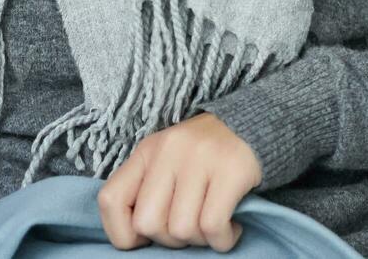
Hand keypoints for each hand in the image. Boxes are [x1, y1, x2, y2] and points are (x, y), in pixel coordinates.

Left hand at [97, 113, 264, 251]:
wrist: (257, 126)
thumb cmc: (206, 157)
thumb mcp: (168, 162)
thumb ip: (148, 190)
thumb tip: (137, 237)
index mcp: (146, 152)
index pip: (110, 200)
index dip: (122, 232)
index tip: (145, 239)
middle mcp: (168, 151)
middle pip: (147, 223)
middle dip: (168, 241)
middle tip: (189, 231)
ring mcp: (200, 158)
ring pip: (181, 229)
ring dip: (200, 241)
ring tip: (213, 227)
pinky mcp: (231, 170)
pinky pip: (212, 226)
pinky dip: (222, 240)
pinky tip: (230, 230)